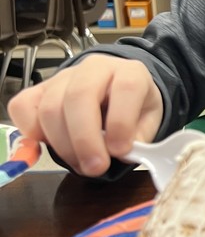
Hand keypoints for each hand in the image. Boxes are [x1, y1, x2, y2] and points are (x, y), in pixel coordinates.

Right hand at [7, 55, 163, 177]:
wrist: (116, 92)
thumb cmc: (134, 108)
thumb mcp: (149, 120)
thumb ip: (140, 136)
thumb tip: (122, 154)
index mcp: (130, 71)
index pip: (125, 87)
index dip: (121, 121)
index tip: (120, 152)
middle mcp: (95, 68)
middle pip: (79, 97)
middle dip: (84, 139)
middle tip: (94, 168)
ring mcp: (63, 77)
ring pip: (50, 106)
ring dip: (62, 144)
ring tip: (80, 164)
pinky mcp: (39, 89)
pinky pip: (23, 107)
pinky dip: (31, 132)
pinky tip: (49, 147)